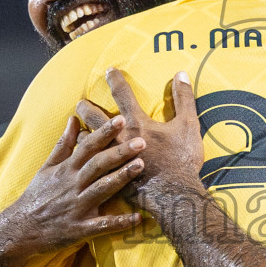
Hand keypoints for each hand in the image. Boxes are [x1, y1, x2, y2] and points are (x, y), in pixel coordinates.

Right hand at [0, 114, 145, 252]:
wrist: (19, 231)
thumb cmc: (36, 196)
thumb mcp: (46, 168)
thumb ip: (63, 144)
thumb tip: (74, 119)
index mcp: (66, 170)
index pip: (87, 146)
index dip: (104, 132)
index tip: (121, 119)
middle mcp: (72, 186)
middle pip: (97, 165)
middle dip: (119, 152)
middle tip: (141, 141)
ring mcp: (76, 207)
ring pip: (101, 190)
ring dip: (121, 178)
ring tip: (141, 166)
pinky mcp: (79, 229)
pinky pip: (102, 226)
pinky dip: (120, 223)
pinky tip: (138, 218)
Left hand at [81, 68, 205, 212]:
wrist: (174, 195)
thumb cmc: (182, 160)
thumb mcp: (189, 125)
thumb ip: (184, 98)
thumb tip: (181, 73)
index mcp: (137, 123)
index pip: (123, 94)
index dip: (115, 80)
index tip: (109, 71)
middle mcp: (119, 138)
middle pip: (95, 117)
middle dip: (86, 108)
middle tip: (80, 103)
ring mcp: (112, 158)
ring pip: (86, 142)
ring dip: (80, 134)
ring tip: (76, 130)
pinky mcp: (109, 177)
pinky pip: (89, 166)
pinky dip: (83, 159)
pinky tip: (81, 160)